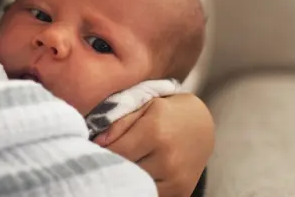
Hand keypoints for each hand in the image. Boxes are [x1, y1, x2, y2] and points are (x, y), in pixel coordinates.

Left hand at [94, 93, 213, 196]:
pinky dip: (140, 187)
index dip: (100, 152)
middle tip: (102, 160)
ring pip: (137, 186)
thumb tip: (97, 143)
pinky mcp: (182, 192)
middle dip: (111, 166)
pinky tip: (135, 176)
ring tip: (120, 168)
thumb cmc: (166, 113)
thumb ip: (118, 123)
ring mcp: (177, 179)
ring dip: (125, 179)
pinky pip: (151, 194)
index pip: (116, 152)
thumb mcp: (143, 107)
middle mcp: (167, 159)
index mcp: (155, 132)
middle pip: (125, 171)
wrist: (201, 126)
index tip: (93, 150)